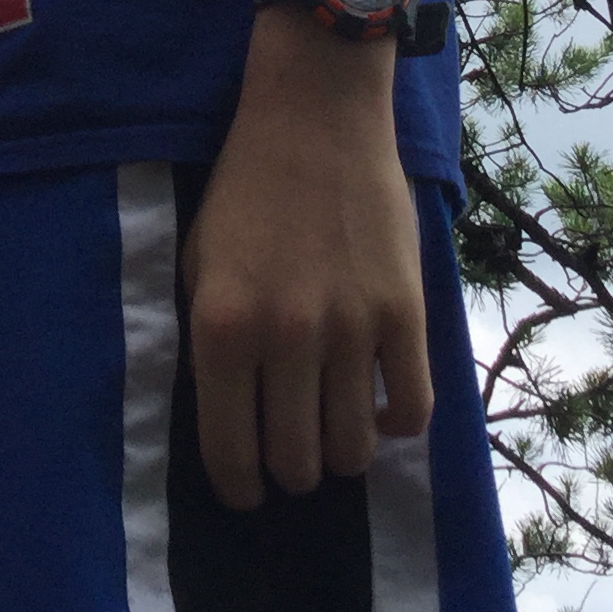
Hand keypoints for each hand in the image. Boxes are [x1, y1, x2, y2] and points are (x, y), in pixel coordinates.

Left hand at [181, 12, 432, 507]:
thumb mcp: (199, 264)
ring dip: (343, 455)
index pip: (229, 452)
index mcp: (223, 328)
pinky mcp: (405, 312)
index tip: (247, 493)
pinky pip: (413, 410)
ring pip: (354, 448)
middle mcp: (285, 338)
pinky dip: (398, 425)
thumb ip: (208, 343)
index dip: (239, 489)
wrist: (315, 118)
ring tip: (336, 434)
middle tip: (293, 458)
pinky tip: (381, 405)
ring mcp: (351, 328)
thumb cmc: (246, 191)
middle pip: (296, 462)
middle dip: (291, 474)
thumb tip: (229, 421)